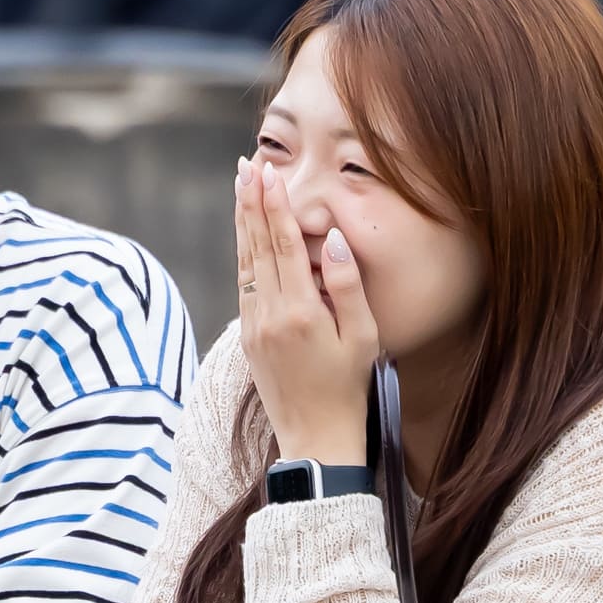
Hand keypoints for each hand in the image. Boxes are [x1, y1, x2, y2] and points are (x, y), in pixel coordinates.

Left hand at [235, 154, 376, 466]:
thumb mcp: (362, 336)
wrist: (315, 437)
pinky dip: (244, 252)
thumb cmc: (348, 388)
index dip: (274, 205)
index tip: (268, 173)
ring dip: (243, 222)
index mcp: (300, 312)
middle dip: (251, 202)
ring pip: (244, 262)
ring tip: (241, 187)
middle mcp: (269, 316)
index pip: (283, 245)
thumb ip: (347, 285)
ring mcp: (253, 326)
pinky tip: (246, 233)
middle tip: (248, 165)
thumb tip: (332, 240)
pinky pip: (244, 283)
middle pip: (257, 246)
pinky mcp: (248, 336)